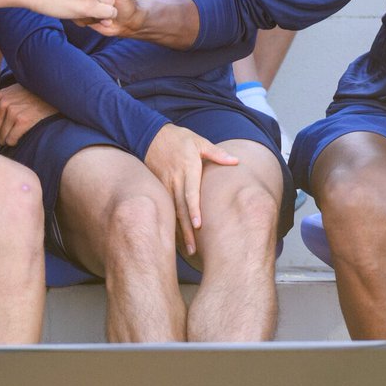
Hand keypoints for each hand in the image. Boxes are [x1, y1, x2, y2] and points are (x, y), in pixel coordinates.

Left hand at [0, 83, 57, 146]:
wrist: (53, 92)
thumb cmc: (34, 95)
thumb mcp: (13, 93)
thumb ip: (0, 105)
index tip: (1, 129)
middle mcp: (4, 104)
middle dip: (1, 136)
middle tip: (12, 133)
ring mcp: (13, 112)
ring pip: (1, 138)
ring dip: (9, 140)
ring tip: (18, 134)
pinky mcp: (23, 121)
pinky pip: (11, 140)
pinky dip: (15, 141)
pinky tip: (22, 136)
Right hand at [143, 124, 238, 255]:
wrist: (149, 135)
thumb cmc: (178, 139)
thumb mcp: (199, 141)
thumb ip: (217, 154)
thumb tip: (236, 161)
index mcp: (187, 169)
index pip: (191, 193)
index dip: (194, 210)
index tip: (198, 226)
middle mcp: (175, 180)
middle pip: (181, 209)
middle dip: (187, 230)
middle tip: (193, 250)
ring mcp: (165, 185)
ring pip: (172, 212)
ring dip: (179, 231)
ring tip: (187, 249)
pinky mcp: (158, 188)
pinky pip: (166, 209)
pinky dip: (171, 223)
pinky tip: (176, 238)